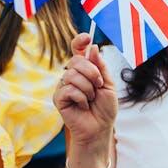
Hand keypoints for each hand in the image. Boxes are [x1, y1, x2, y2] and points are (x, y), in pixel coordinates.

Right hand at [54, 33, 117, 152]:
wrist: (100, 129)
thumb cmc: (105, 109)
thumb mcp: (108, 85)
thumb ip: (101, 66)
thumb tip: (93, 47)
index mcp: (84, 70)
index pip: (77, 50)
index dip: (79, 41)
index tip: (87, 38)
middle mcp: (71, 75)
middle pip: (76, 60)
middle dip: (92, 72)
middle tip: (98, 86)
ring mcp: (63, 86)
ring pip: (73, 74)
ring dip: (88, 88)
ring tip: (90, 99)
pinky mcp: (58, 98)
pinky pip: (69, 89)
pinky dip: (81, 98)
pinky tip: (83, 106)